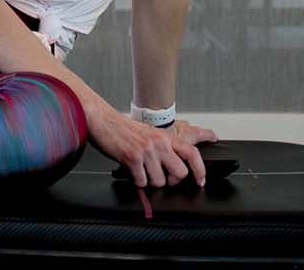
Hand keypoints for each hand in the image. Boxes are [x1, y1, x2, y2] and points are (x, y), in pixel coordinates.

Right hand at [88, 108, 207, 187]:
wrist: (104, 121)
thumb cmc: (124, 129)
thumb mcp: (150, 134)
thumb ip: (164, 148)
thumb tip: (173, 166)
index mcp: (165, 136)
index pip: (192, 153)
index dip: (200, 169)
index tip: (200, 181)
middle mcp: (159, 143)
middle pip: (180, 173)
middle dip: (172, 181)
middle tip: (163, 178)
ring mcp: (147, 151)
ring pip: (160, 181)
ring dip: (150, 181)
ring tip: (142, 171)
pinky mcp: (133, 158)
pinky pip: (142, 182)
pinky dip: (137, 181)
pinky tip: (133, 171)